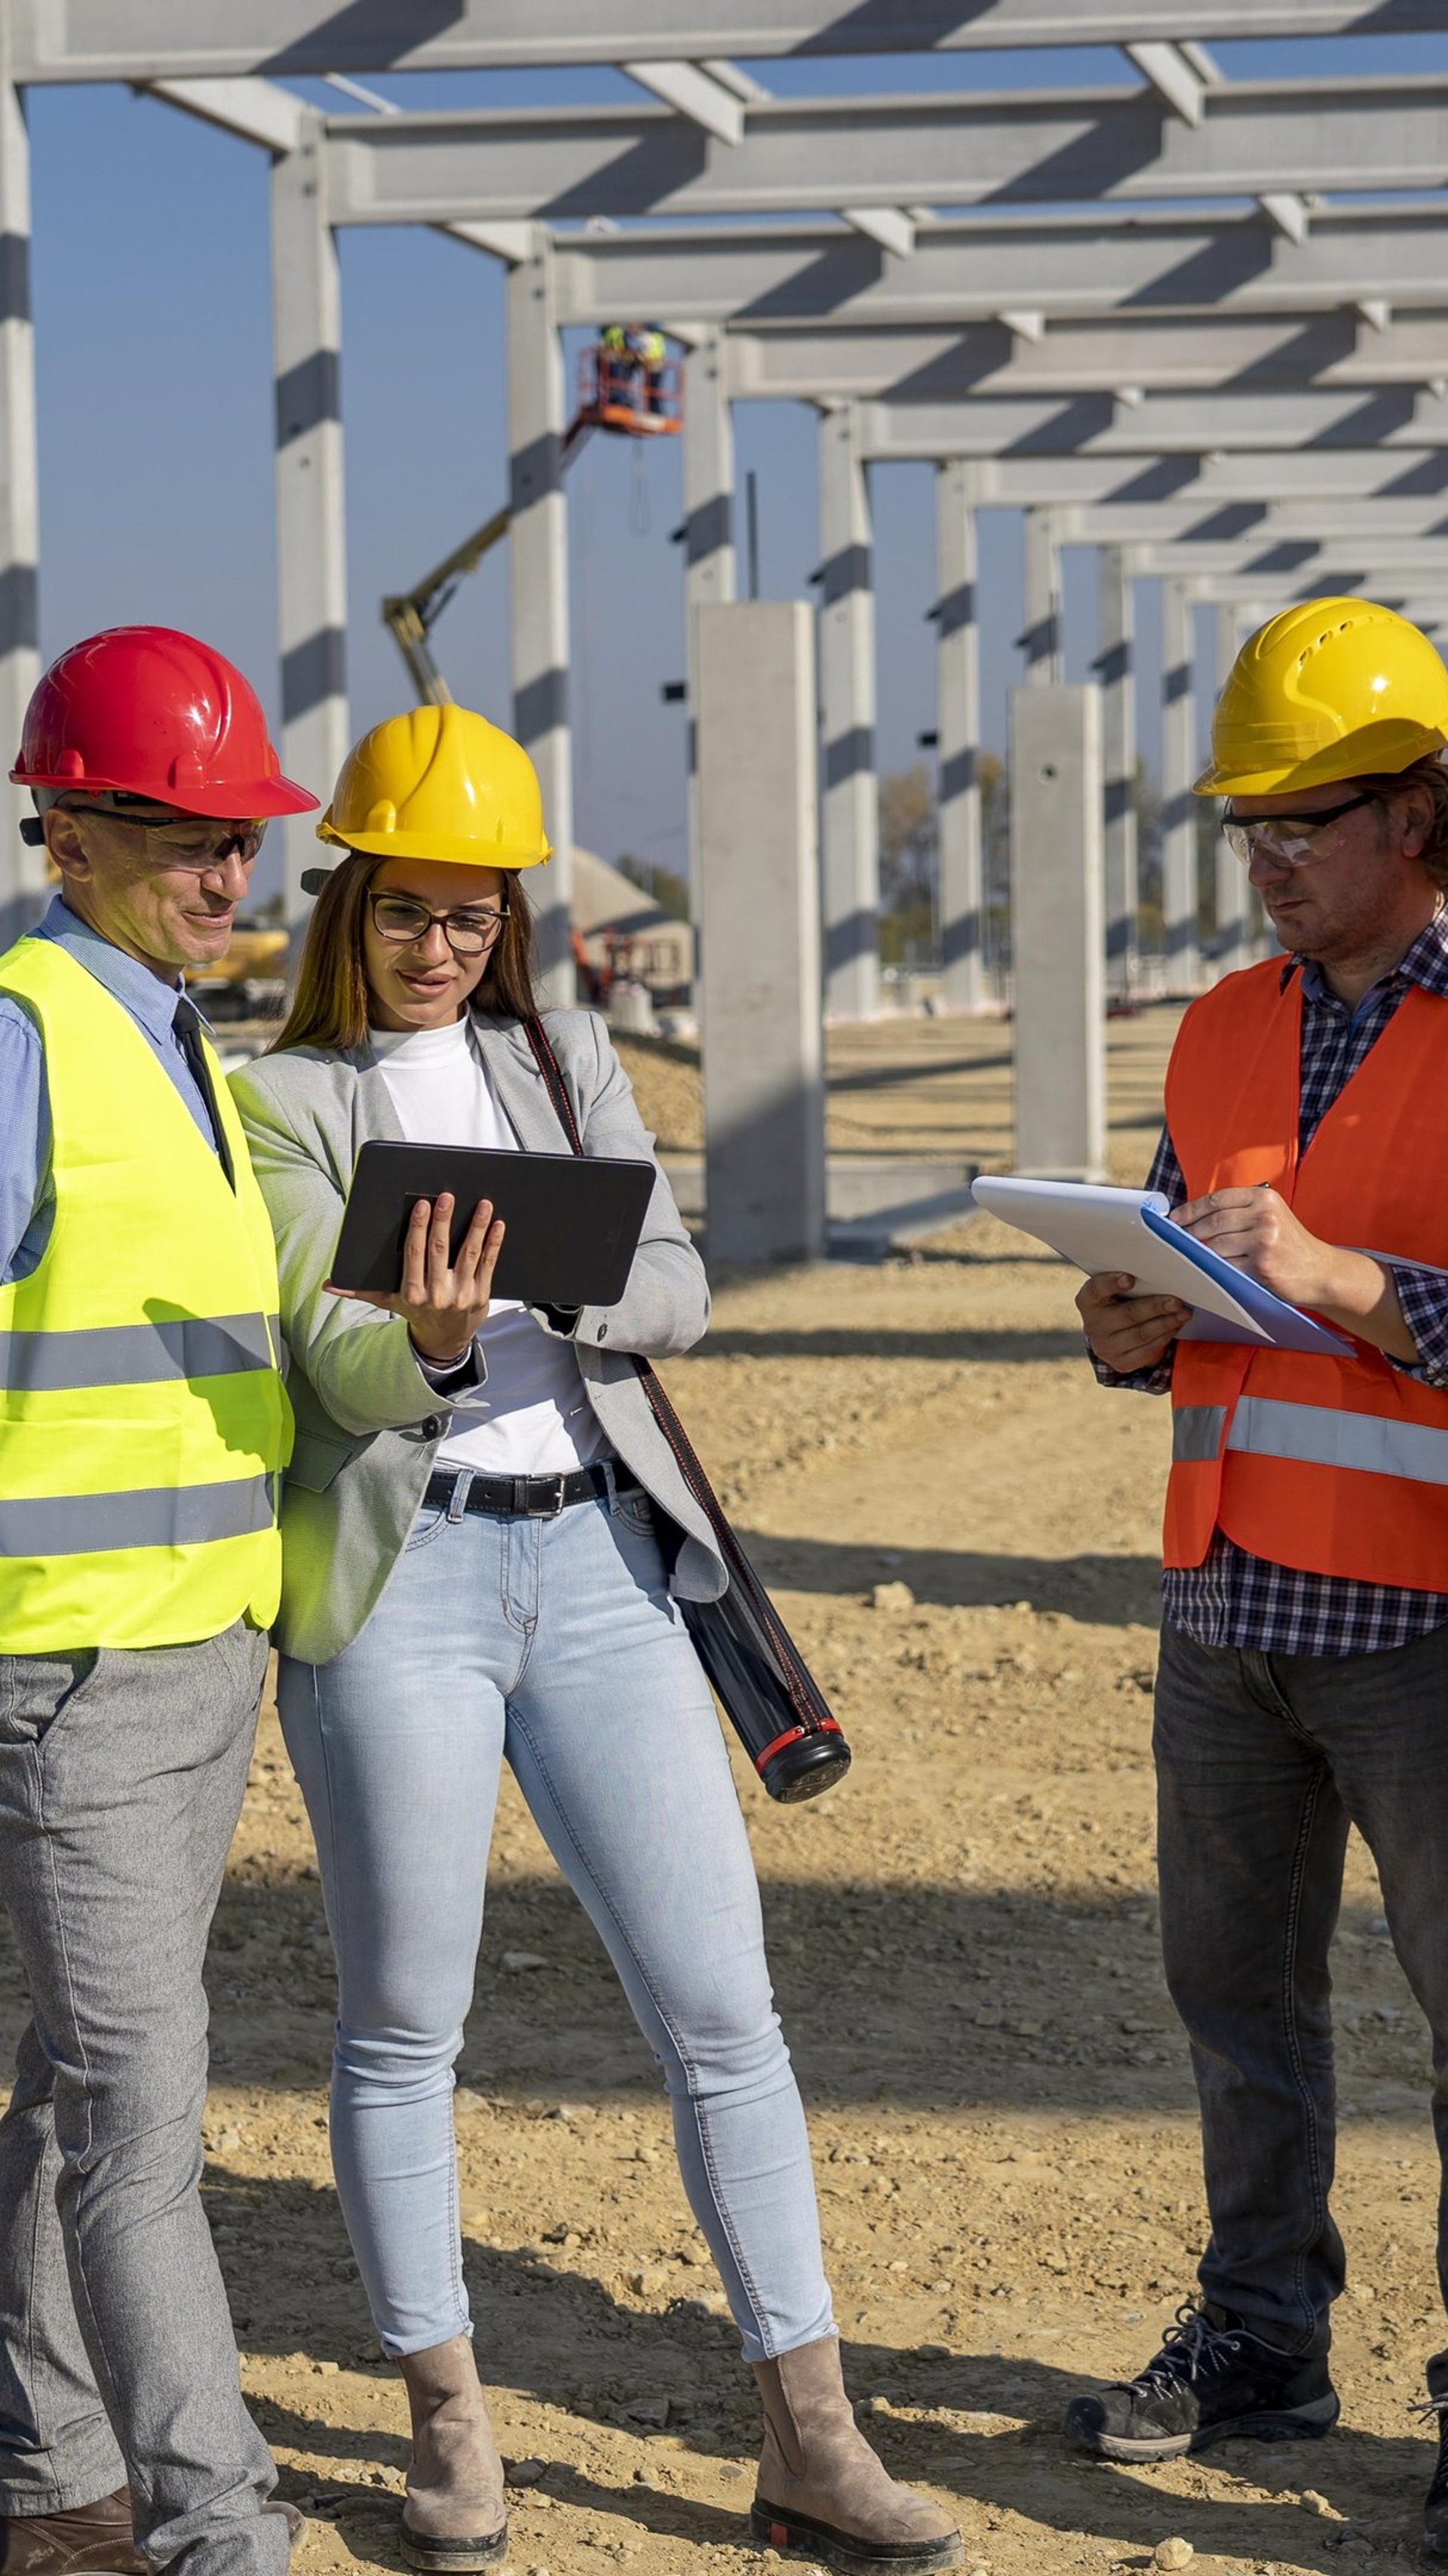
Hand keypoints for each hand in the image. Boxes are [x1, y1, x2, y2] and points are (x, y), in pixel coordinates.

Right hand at [326, 1193, 504, 1363]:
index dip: (419, 1229)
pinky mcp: (481, 1295)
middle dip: (444, 1222)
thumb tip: (328, 1285)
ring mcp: (461, 1295)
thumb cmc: (416, 1311)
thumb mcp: (387, 1301)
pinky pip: (488, 1265)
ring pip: (468, 1255)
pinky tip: (497, 1224)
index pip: (414, 1254)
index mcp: (411, 1292)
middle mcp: (437, 1295)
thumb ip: (359, 1290)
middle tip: (447, 1197)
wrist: (445, 1340)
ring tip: (481, 1204)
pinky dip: (493, 1244)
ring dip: (476, 1228)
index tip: (422, 1205)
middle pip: (440, 1250)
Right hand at [1077, 1270, 1189, 1372]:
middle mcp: (1093, 1325)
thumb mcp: (1118, 1286)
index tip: (1130, 1279)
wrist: (1113, 1333)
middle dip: (1155, 1307)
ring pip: (1141, 1334)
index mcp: (1088, 1299)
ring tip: (1184, 1313)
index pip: (1097, 1289)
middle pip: (1127, 1315)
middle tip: (1177, 1301)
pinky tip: (1175, 1326)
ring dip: (1166, 1323)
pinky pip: (1147, 1350)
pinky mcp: (1120, 1362)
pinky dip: (1164, 1337)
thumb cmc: (1121, 1299)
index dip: (1112, 1283)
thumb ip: (1133, 1274)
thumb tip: (1170, 1259)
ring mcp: (1105, 1347)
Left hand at [1175, 1186, 1338, 1309]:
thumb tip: (1195, 1216)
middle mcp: (1265, 1215)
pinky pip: (1227, 1266)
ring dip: (1205, 1252)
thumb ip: (1241, 1210)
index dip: (1191, 1209)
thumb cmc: (1291, 1244)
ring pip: (1217, 1245)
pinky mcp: (1262, 1265)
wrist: (1321, 1271)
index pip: (1217, 1199)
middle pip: (1214, 1221)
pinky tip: (1214, 1269)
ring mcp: (1264, 1240)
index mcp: (1264, 1197)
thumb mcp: (1272, 1215)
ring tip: (1199, 1255)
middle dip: (1191, 1231)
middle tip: (1178, 1238)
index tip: (1175, 1218)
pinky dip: (1217, 1268)